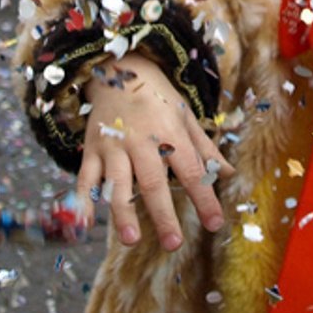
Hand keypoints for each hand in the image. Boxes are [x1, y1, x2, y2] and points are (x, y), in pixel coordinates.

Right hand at [79, 52, 232, 250]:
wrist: (118, 69)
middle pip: (153, 182)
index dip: (204, 198)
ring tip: (131, 239)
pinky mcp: (92, 149)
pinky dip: (83, 200)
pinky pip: (86, 177)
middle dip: (163, 214)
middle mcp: (141, 141)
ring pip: (117, 183)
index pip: (191, 171)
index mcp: (170, 133)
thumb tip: (229, 175)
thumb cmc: (158, 98)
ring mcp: (114, 146)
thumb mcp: (186, 117)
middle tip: (173, 243)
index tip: (214, 223)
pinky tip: (85, 224)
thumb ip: (205, 149)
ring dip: (123, 212)